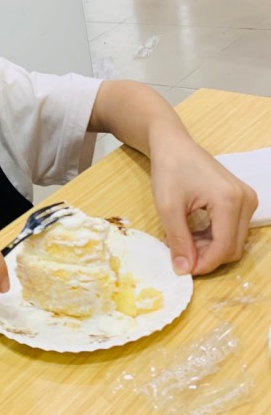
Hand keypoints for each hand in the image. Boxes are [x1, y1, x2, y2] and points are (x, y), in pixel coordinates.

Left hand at [150, 134, 257, 274]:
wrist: (173, 145)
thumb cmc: (169, 170)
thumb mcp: (167, 207)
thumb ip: (178, 240)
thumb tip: (184, 270)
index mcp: (229, 200)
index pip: (224, 247)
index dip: (204, 263)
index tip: (183, 269)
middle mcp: (245, 200)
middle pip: (233, 247)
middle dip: (207, 257)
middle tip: (179, 253)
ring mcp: (247, 199)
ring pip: (234, 241)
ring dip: (209, 248)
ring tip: (182, 240)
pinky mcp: (242, 199)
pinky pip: (232, 229)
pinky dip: (213, 237)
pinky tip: (192, 232)